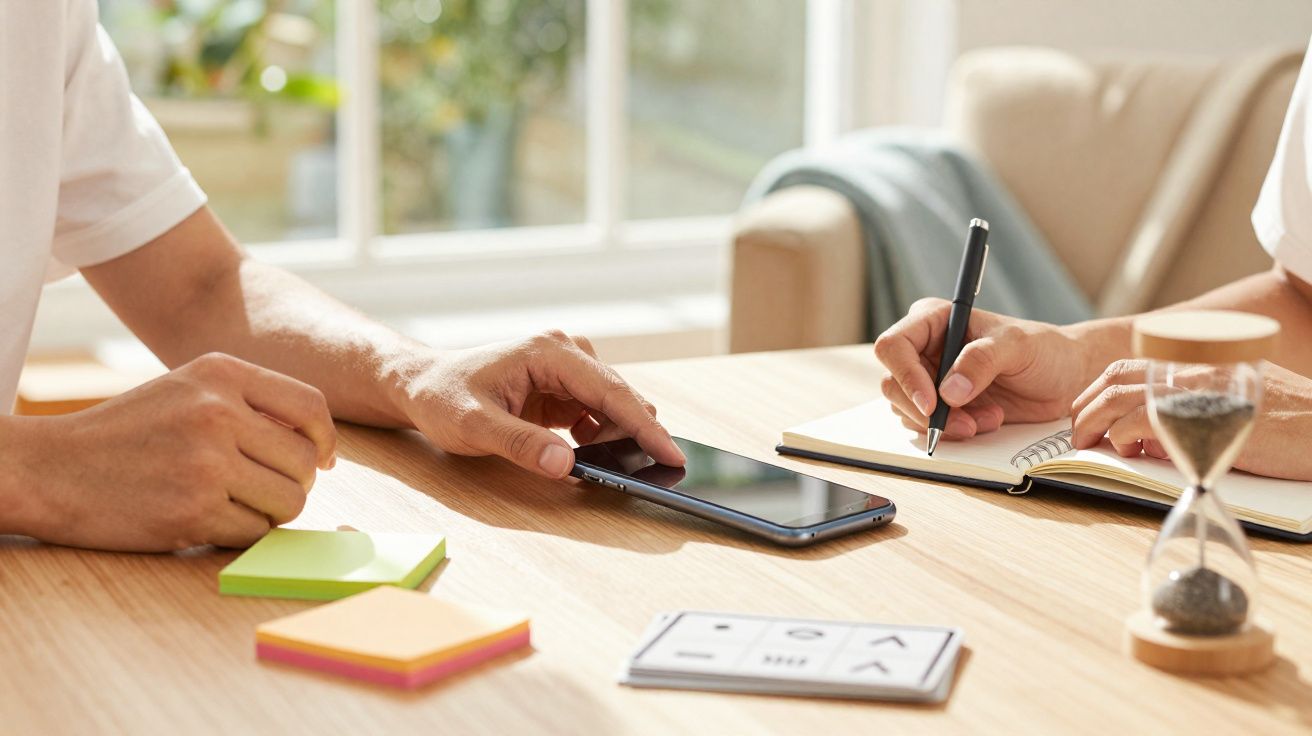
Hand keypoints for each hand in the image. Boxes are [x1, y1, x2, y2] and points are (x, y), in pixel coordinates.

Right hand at [12, 353, 335, 551]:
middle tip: (263, 488)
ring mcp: (206, 463)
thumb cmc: (128, 433)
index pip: (311, 405)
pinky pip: (255, 532)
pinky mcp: (193, 511)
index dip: (326, 439)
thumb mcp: (187, 390)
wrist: (50, 470)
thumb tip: (323, 446)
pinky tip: (210, 518)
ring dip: (271, 511)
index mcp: (220, 373)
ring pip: (289, 501)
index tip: (323, 459)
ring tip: (235, 502)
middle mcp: (217, 412)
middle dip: (294, 482)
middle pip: (305, 461)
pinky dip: (242, 533)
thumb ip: (251, 404)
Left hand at [399, 330, 684, 477]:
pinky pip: (599, 414)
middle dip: (634, 436)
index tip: (671, 454)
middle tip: (639, 475)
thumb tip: (566, 465)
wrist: (421, 384)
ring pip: (614, 407)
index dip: (644, 426)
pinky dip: (600, 438)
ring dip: (615, 438)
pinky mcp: (564, 387)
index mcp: (550, 352)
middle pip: (620, 398)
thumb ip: (520, 444)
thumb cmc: (442, 397)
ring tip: (598, 466)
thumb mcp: (473, 426)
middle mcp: (565, 353)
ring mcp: (567, 369)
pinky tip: (584, 455)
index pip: (611, 391)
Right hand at [874, 298, 1096, 438]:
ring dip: (946, 424)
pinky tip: (986, 420)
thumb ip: (981, 361)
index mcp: (932, 320)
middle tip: (965, 424)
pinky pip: (926, 426)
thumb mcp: (1017, 346)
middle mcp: (923, 349)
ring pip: (906, 409)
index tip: (933, 404)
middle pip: (893, 383)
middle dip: (926, 411)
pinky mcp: (940, 406)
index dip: (906, 376)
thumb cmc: (1043, 349)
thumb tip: (949, 391)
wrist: (1064, 377)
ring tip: (988, 418)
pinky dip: (955, 431)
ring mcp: (928, 379)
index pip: (894, 345)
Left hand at [1071, 359, 1311, 479]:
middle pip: (1117, 378)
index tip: (1087, 413)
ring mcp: (1197, 389)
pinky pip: (1143, 421)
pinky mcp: (1202, 415)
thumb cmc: (1289, 426)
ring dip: (1094, 423)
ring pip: (1121, 398)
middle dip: (1087, 407)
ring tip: (1086, 444)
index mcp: (1198, 363)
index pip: (1130, 367)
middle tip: (1077, 433)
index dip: (1099, 391)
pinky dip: (1124, 436)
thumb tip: (1152, 439)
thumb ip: (1192, 413)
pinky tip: (1125, 450)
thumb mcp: (1234, 408)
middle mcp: (1193, 368)